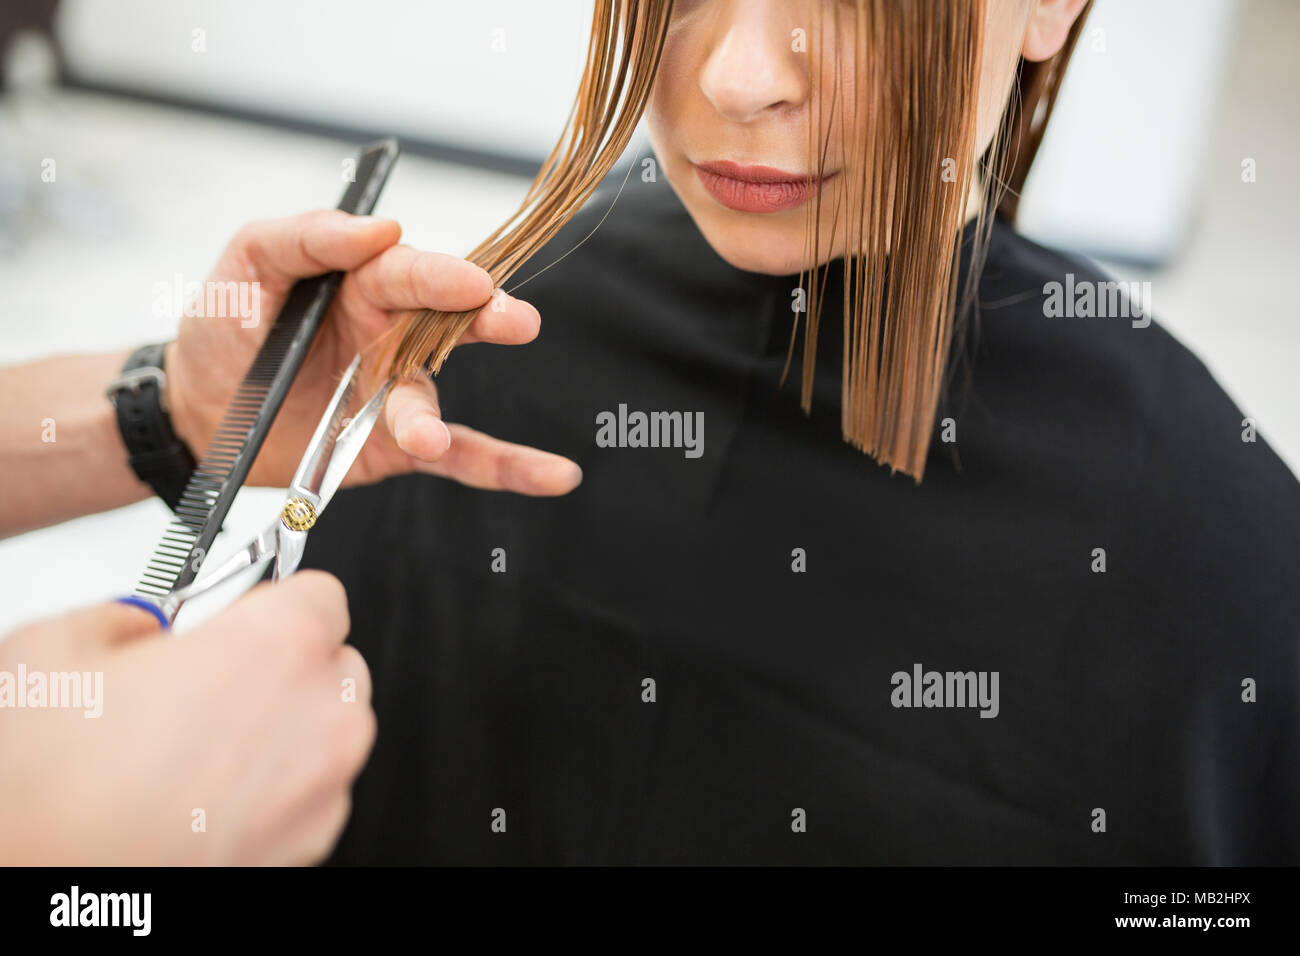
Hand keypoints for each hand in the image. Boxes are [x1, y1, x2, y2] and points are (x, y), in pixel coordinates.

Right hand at [0, 572, 372, 864]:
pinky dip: (278, 789)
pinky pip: (315, 792)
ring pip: (329, 731)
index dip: (270, 604)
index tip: (237, 620)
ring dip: (283, 729)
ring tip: (196, 749)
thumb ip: (125, 617)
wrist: (38, 890)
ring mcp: (325, 784)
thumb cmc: (51, 793)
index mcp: (275, 645)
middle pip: (332, 663)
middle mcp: (319, 713)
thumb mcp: (53, 651)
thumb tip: (136, 626)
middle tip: (204, 687)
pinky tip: (206, 795)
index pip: (318, 593)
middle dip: (279, 669)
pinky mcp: (313, 842)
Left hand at [165, 210, 581, 494]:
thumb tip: (378, 227)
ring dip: (431, 419)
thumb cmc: (224, 328)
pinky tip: (553, 475)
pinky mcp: (395, 446)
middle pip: (447, 323)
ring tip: (425, 437)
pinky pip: (459, 458)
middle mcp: (391, 335)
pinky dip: (508, 468)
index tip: (473, 282)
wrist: (197, 411)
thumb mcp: (247, 264)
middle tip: (514, 322)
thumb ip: (305, 237)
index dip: (441, 275)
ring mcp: (395, 393)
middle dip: (484, 319)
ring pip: (430, 400)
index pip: (408, 273)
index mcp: (361, 285)